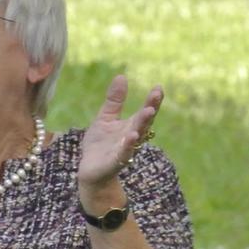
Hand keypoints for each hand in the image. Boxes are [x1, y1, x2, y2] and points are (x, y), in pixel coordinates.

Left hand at [77, 75, 160, 197]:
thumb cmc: (100, 145)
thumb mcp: (106, 118)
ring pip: (136, 137)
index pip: (144, 112)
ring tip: (148, 112)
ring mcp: (124, 150)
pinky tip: (131, 137)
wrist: (90, 172)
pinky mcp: (114, 162)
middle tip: (156, 96)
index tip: (158, 87)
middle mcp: (131, 137)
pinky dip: (128, 146)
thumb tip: (122, 76)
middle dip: (150, 109)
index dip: (152, 100)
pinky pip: (123, 154)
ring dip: (142, 125)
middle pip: (143, 122)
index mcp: (130, 126)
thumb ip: (115, 100)